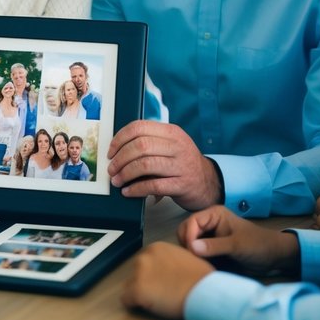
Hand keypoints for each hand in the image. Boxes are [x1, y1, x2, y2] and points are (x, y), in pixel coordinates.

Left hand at [106, 121, 221, 209]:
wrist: (207, 183)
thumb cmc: (181, 163)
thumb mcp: (170, 145)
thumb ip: (150, 142)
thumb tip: (116, 150)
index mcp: (172, 132)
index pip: (139, 127)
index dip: (120, 138)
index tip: (111, 151)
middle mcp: (178, 146)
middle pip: (140, 146)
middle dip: (120, 158)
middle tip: (111, 169)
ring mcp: (181, 165)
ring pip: (145, 165)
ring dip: (125, 174)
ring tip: (117, 181)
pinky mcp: (182, 184)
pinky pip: (153, 185)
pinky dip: (136, 189)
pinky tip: (128, 192)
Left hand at [121, 242, 212, 319]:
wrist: (205, 292)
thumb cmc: (202, 279)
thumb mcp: (186, 258)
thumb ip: (172, 260)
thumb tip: (169, 270)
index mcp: (157, 248)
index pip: (145, 262)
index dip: (153, 275)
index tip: (162, 282)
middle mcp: (144, 256)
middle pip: (135, 273)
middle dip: (145, 283)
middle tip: (160, 293)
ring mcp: (139, 273)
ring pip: (129, 286)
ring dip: (139, 294)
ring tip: (156, 301)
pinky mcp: (137, 291)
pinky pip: (126, 300)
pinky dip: (134, 305)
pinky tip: (147, 307)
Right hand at [177, 206, 299, 278]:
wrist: (273, 257)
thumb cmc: (258, 245)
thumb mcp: (237, 245)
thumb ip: (214, 246)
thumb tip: (192, 248)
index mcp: (214, 214)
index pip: (190, 223)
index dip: (189, 237)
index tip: (194, 253)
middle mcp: (208, 223)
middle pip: (185, 233)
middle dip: (188, 246)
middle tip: (197, 261)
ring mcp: (209, 236)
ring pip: (189, 244)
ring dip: (192, 255)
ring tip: (202, 265)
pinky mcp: (211, 249)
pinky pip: (196, 254)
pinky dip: (197, 260)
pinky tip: (205, 267)